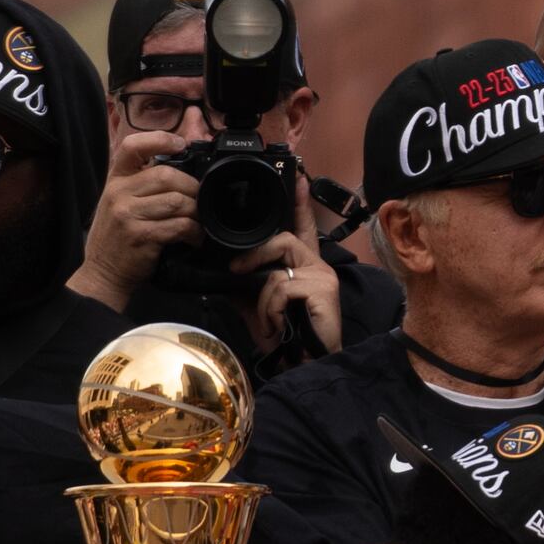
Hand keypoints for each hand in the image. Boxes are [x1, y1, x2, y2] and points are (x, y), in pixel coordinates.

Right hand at [70, 131, 200, 307]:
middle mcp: (118, 193)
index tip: (180, 144)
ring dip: (196, 212)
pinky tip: (193, 237)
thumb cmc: (118, 235)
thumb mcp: (121, 201)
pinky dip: (194, 232)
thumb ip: (144, 183)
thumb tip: (184, 168)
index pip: (133, 146)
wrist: (102, 271)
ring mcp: (127, 214)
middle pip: (166, 175)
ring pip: (176, 201)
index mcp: (116, 179)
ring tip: (198, 222)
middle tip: (200, 201)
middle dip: (192, 188)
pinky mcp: (140, 235)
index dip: (159, 139)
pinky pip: (179, 225)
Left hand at [237, 178, 342, 356]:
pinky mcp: (323, 290)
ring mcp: (323, 277)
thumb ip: (245, 283)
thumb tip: (220, 267)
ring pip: (278, 267)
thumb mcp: (256, 305)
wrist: (302, 366)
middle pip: (282, 239)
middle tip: (236, 271)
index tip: (297, 177)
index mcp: (304, 267)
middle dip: (254, 256)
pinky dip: (272, 308)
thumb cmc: (284, 338)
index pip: (302, 227)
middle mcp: (318, 267)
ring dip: (264, 297)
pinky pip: (282, 286)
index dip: (298, 202)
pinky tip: (277, 324)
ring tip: (268, 319)